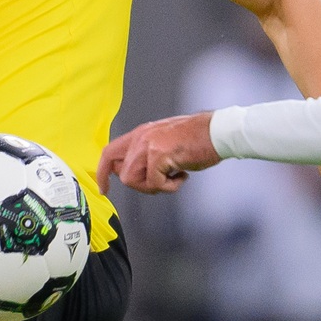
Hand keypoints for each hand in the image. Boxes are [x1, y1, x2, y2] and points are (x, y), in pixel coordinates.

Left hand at [100, 112, 218, 193]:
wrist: (218, 132)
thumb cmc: (199, 138)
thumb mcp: (165, 141)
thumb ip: (148, 153)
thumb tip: (136, 172)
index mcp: (141, 133)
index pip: (109, 152)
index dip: (103, 172)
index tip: (104, 188)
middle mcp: (141, 137)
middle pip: (121, 174)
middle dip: (140, 186)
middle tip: (160, 183)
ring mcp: (148, 146)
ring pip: (133, 181)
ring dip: (154, 187)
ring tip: (173, 177)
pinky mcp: (159, 156)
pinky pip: (155, 184)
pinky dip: (170, 187)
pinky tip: (182, 175)